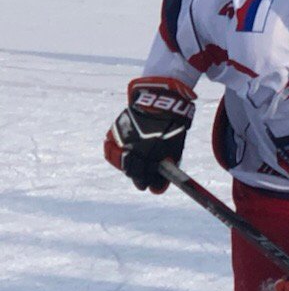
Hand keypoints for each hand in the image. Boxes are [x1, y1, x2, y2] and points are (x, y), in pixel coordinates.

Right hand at [103, 77, 195, 192]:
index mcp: (150, 153)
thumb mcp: (174, 148)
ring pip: (120, 161)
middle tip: (142, 180)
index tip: (150, 187)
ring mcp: (122, 139)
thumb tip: (158, 187)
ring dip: (127, 167)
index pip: (145, 177)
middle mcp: (133, 147)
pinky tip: (126, 154)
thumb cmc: (171, 127)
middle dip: (138, 177)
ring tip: (135, 166)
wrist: (160, 102)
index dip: (148, 183)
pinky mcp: (115, 131)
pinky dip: (118, 154)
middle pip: (131, 171)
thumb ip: (165, 168)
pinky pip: (112, 148)